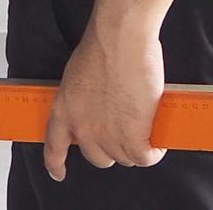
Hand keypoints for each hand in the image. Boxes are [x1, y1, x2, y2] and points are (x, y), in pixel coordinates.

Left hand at [43, 22, 166, 181]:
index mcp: (63, 110)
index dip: (55, 164)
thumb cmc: (102, 48)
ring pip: (125, 158)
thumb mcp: (77, 78)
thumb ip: (82, 101)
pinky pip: (145, 157)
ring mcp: (107, 134)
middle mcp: (82, 127)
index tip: (57, 173)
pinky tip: (159, 143)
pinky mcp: (133, 135)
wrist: (119, 40)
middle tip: (125, 134)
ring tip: (146, 133)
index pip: (53, 147)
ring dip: (136, 149)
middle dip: (112, 150)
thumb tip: (96, 111)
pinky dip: (154, 153)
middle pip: (98, 158)